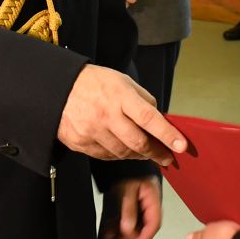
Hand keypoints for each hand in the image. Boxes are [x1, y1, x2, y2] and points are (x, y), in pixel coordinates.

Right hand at [56, 64, 185, 165]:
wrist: (59, 88)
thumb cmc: (95, 83)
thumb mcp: (122, 81)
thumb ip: (143, 100)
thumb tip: (159, 120)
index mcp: (119, 96)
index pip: (148, 118)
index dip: (166, 134)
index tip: (180, 146)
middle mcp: (106, 115)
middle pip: (137, 142)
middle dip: (156, 152)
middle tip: (167, 157)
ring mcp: (91, 131)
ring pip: (122, 153)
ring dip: (137, 155)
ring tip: (144, 151)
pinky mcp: (81, 143)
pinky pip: (106, 156)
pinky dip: (118, 155)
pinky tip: (122, 148)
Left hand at [103, 176, 162, 238]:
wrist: (123, 162)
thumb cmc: (128, 171)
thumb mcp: (127, 190)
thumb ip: (128, 210)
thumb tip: (128, 230)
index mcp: (153, 200)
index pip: (154, 224)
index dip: (144, 238)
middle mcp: (150, 205)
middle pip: (143, 227)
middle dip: (129, 236)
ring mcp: (143, 206)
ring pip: (134, 225)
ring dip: (122, 232)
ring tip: (109, 236)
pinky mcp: (134, 205)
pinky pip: (128, 219)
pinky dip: (118, 225)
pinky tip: (108, 229)